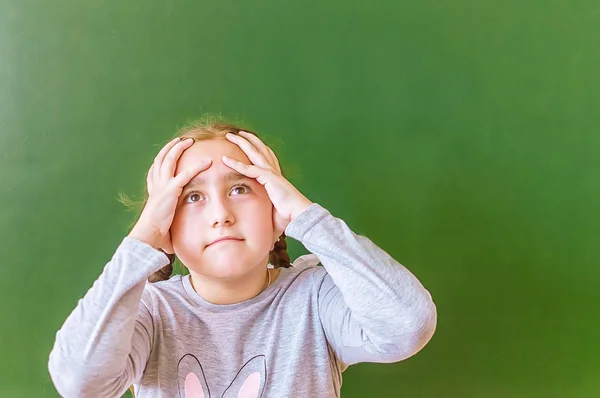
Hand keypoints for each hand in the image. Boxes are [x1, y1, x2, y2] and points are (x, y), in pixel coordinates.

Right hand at [128, 137, 211, 253]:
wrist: (148, 235)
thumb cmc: (155, 234)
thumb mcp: (163, 222)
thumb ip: (169, 221)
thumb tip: (174, 238)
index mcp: (153, 191)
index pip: (154, 169)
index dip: (161, 159)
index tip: (168, 152)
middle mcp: (156, 185)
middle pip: (161, 158)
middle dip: (171, 147)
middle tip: (181, 140)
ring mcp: (162, 185)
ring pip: (169, 159)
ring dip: (180, 148)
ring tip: (190, 141)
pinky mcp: (171, 190)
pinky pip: (186, 174)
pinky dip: (197, 166)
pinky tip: (208, 162)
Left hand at [223, 131, 312, 240]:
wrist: (301, 216)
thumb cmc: (290, 217)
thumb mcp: (274, 214)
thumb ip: (266, 217)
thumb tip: (264, 235)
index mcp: (276, 179)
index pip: (265, 159)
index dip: (257, 150)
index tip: (248, 144)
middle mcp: (274, 173)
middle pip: (260, 150)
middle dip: (249, 140)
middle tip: (238, 133)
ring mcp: (272, 174)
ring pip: (255, 154)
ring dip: (242, 144)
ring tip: (231, 135)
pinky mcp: (269, 179)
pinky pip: (250, 169)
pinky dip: (237, 164)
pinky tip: (226, 160)